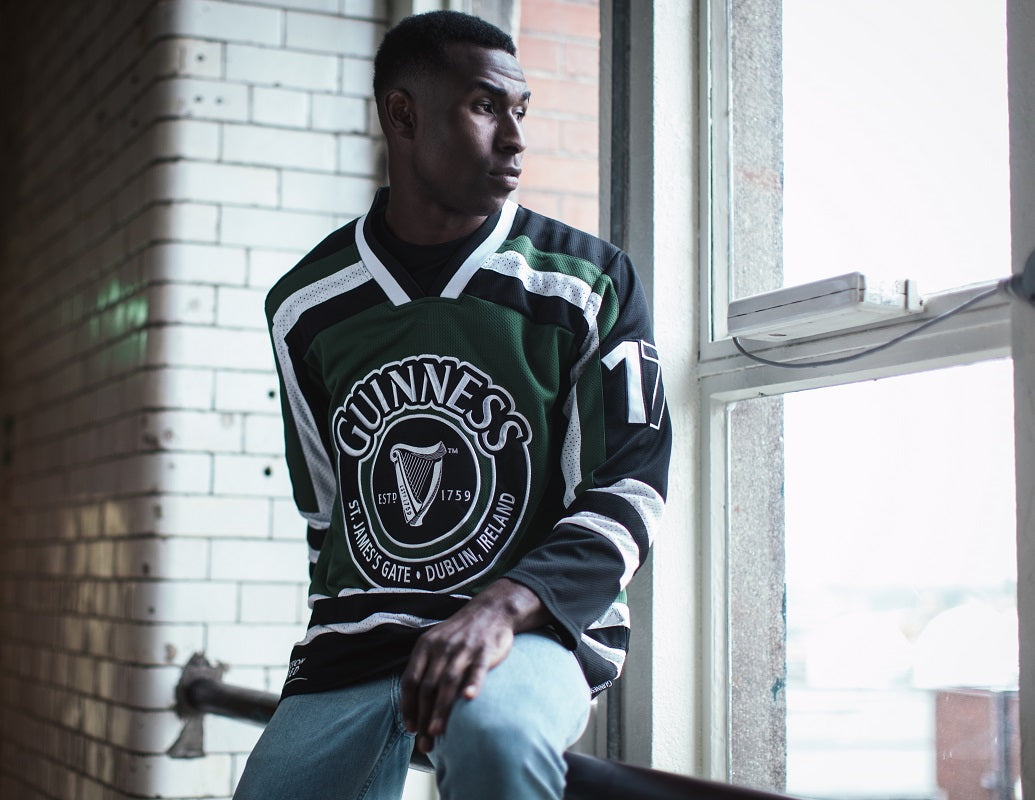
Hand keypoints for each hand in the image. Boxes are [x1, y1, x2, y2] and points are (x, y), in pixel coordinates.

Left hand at [400, 579, 548, 753]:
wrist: (490, 610)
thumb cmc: (460, 634)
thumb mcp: (435, 643)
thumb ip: (425, 669)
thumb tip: (414, 705)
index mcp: (425, 646)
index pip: (410, 680)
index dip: (408, 706)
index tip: (409, 728)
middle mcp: (441, 648)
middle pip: (427, 687)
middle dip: (423, 717)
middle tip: (424, 743)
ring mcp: (463, 649)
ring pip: (448, 682)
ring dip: (441, 709)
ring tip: (436, 732)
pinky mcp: (484, 650)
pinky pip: (477, 669)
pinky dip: (472, 684)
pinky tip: (468, 699)